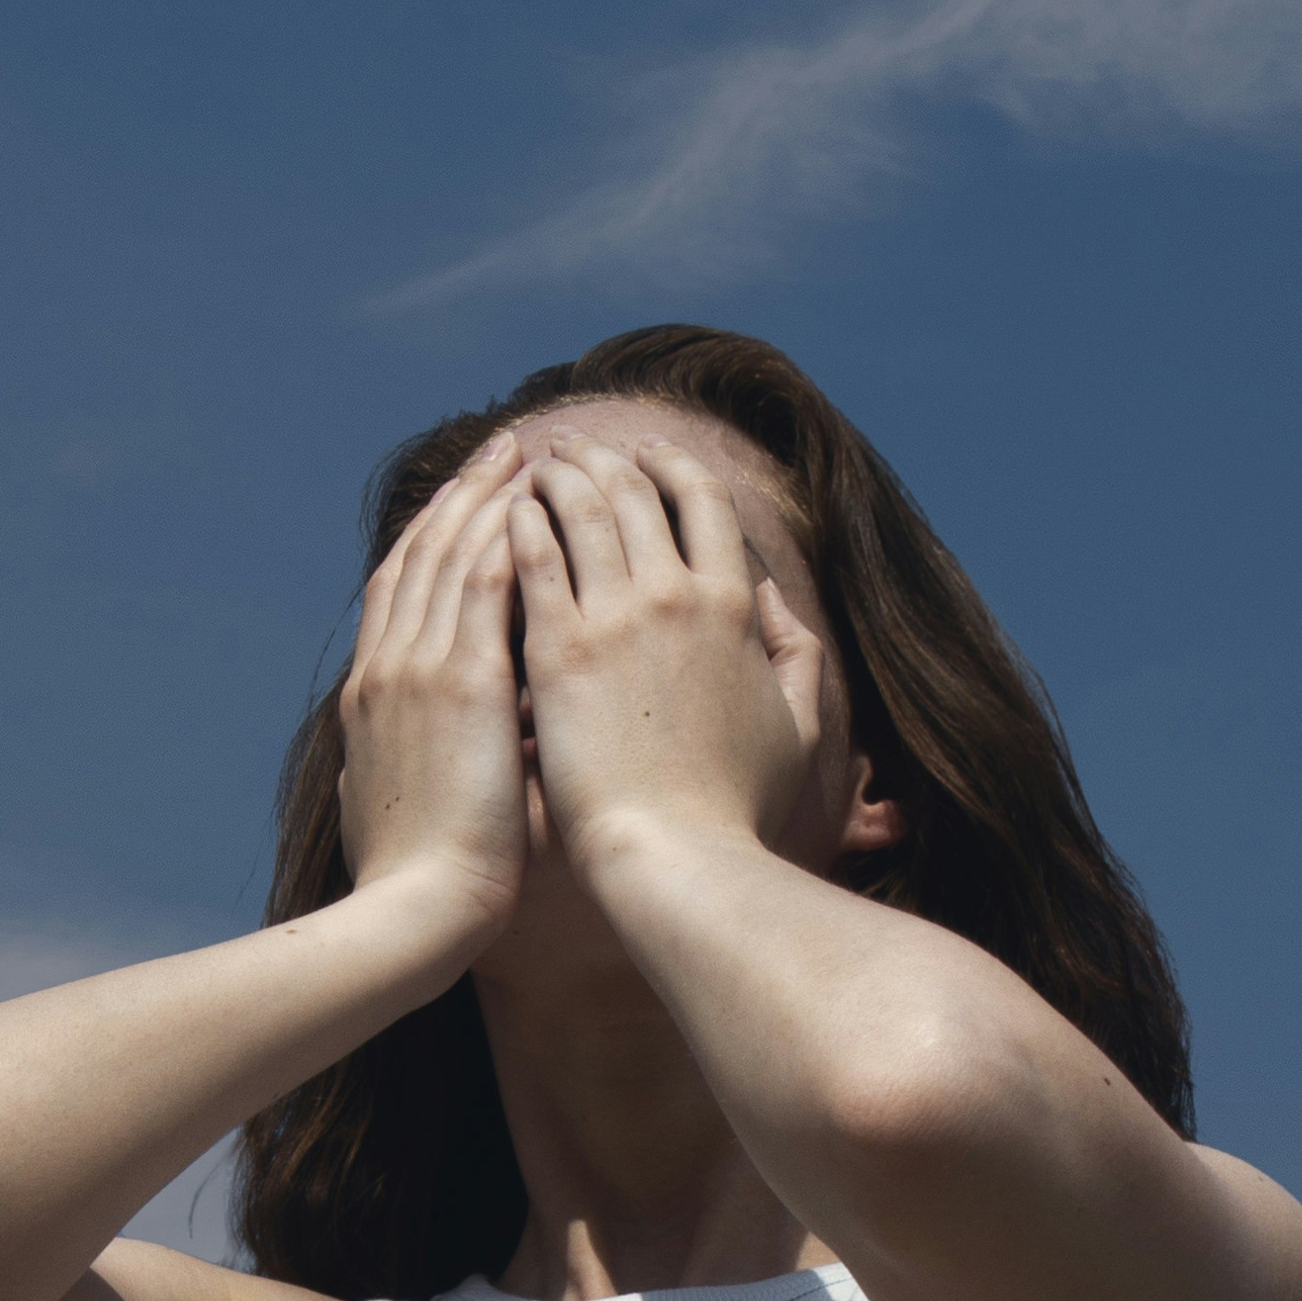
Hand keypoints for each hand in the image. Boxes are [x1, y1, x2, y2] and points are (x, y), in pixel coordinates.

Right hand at [334, 440, 532, 958]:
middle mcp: (389, 668)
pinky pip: (484, 585)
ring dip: (491, 496)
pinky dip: (506, 535)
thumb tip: (465, 736)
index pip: (403, 589)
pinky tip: (536, 502)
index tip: (469, 499)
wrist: (413, 914)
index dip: (435, 535)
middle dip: (466, 495)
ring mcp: (419, 671)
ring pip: (454, 554)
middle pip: (426, 553)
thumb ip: (427, 755)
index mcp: (373, 695)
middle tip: (504, 447)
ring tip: (528, 451)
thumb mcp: (407, 801)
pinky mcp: (461, 685)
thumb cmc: (423, 883)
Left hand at [510, 437, 836, 884]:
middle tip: (574, 446)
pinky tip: (503, 515)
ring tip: (533, 468)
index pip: (703, 500)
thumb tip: (772, 599)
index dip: (674, 466)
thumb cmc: (734, 808)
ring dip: (556, 476)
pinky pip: (532, 559)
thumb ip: (798, 654)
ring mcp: (613, 618)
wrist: (672, 854)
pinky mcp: (556, 650)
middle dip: (602, 455)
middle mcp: (675, 594)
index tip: (650, 452)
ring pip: (578, 509)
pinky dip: (519, 524)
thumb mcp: (797, 726)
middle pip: (634, 490)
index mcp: (733, 606)